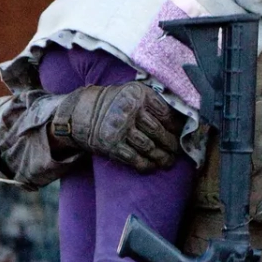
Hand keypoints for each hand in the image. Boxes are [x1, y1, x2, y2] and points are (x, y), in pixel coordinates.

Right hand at [51, 82, 185, 171]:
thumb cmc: (113, 104)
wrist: (80, 112)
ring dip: (162, 157)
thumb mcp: (131, 94)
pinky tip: (152, 166)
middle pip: (159, 132)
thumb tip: (180, 123)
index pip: (165, 114)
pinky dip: (146, 165)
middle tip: (177, 151)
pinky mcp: (111, 145)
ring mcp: (119, 128)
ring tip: (168, 161)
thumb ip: (152, 103)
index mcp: (138, 94)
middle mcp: (129, 109)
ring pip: (149, 147)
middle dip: (171, 145)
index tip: (182, 135)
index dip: (177, 127)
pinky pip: (135, 159)